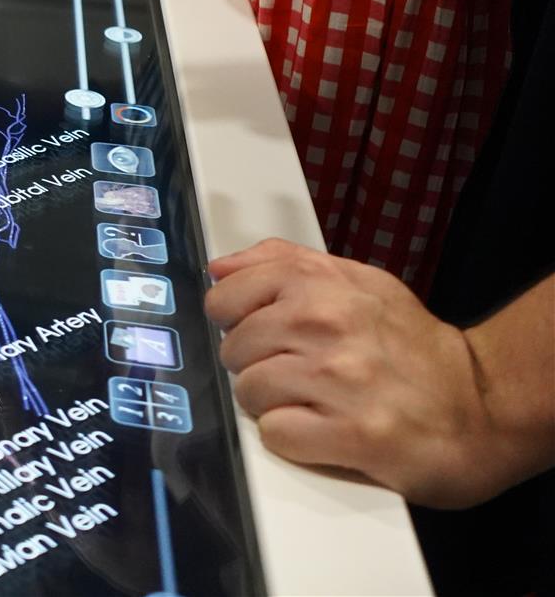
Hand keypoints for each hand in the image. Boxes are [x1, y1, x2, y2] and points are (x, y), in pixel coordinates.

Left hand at [207, 239, 523, 508]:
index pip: (225, 296)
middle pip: (234, 348)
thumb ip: (287, 264)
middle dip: (257, 366)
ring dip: (273, 404)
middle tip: (299, 373)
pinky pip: (276, 433)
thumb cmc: (415, 348)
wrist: (482, 406)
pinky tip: (322, 429)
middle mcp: (327, 324)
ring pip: (249, 391)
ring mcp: (338, 378)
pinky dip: (292, 438)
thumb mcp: (360, 284)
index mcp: (323, 284)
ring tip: (314, 401)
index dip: (235, 321)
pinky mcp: (352, 432)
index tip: (259, 333)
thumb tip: (221, 268)